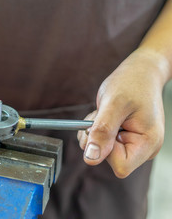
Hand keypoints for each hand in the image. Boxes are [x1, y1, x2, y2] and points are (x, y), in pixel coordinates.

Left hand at [77, 49, 165, 177]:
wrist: (140, 72)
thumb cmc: (131, 83)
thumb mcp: (113, 105)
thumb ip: (102, 132)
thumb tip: (90, 159)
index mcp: (148, 143)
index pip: (120, 166)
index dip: (105, 149)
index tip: (104, 127)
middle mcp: (144, 148)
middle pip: (108, 159)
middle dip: (97, 137)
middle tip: (102, 116)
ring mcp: (134, 144)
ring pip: (101, 150)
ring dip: (95, 131)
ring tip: (105, 112)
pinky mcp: (125, 139)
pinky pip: (101, 142)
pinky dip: (96, 129)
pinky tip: (105, 115)